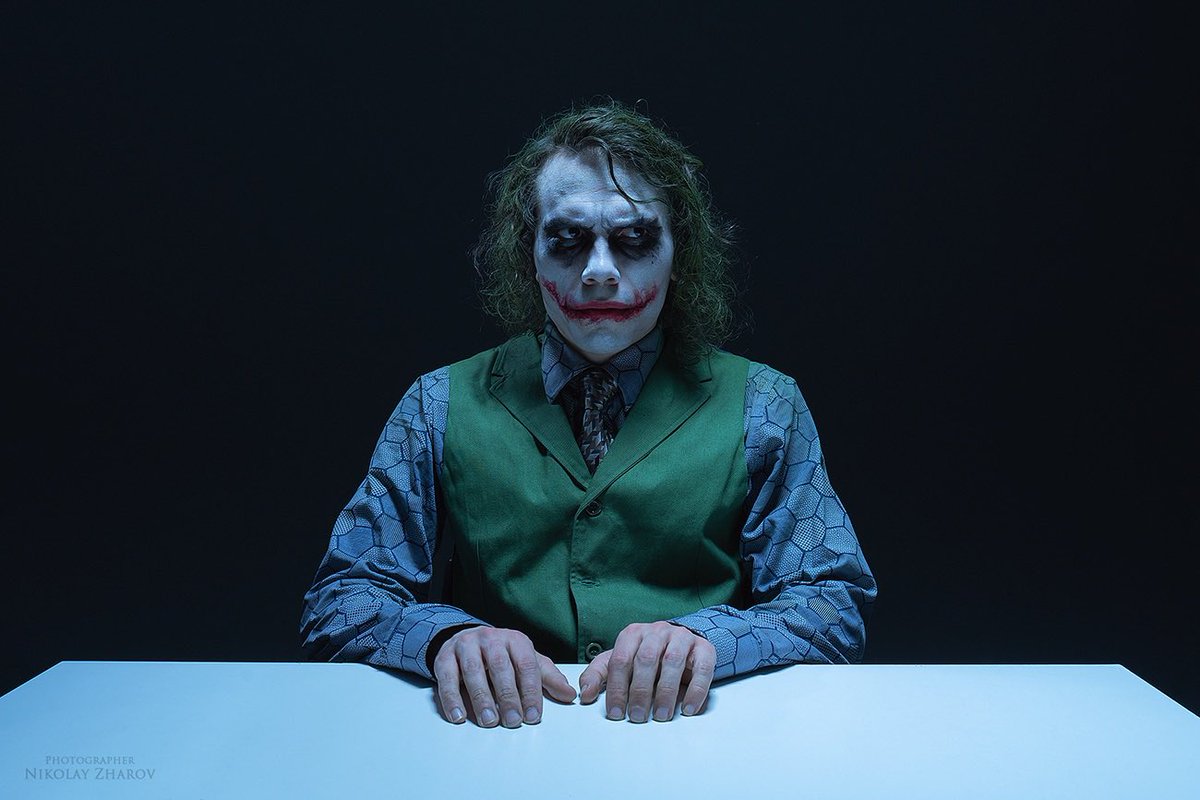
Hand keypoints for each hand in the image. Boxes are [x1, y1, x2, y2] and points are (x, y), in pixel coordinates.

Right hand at [432, 626, 575, 726]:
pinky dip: (452, 698)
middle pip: (500, 668)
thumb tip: (569, 695)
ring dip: (482, 699)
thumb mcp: (526, 661)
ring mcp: (466, 646)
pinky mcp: (445, 656)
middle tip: (513, 720)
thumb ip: (547, 678)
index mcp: (515, 640)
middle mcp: (491, 639)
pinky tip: (459, 716)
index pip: (526, 665)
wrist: (467, 639)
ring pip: (473, 671)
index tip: (533, 715)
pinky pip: (447, 677)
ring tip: (489, 721)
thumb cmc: (501, 655)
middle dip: (508, 696)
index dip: (531, 691)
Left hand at [577, 621, 715, 722]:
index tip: (616, 713)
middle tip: (637, 716)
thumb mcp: (619, 662)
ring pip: (672, 661)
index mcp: (632, 634)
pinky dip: (696, 690)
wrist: (680, 643)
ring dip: (666, 692)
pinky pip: (702, 668)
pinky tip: (688, 708)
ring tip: (661, 715)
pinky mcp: (704, 649)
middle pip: (646, 659)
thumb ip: (599, 676)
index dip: (616, 688)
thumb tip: (585, 695)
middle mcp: (657, 631)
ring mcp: (681, 638)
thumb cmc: (646, 656)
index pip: (620, 660)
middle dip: (640, 691)